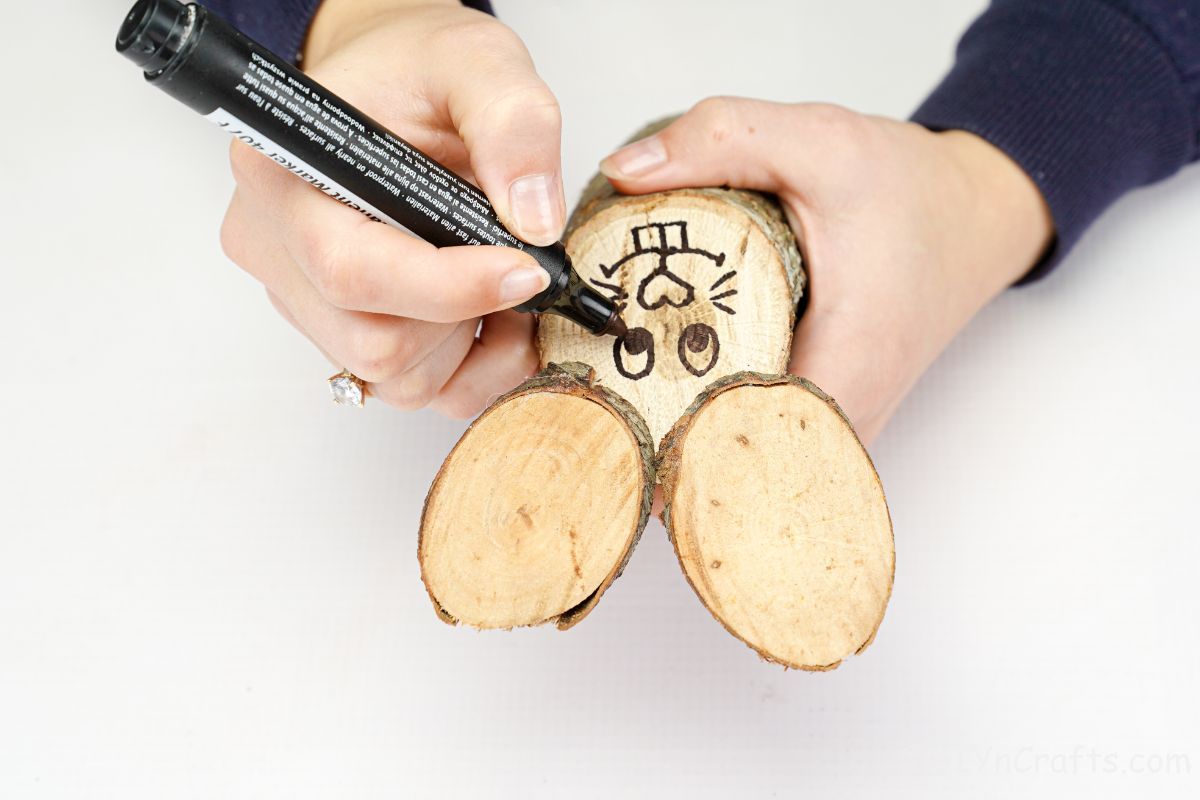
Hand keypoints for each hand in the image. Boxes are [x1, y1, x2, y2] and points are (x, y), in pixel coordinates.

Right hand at [219, 0, 564, 415]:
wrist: (398, 87)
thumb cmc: (417, 70)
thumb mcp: (478, 63)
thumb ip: (513, 124)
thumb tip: (534, 220)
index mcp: (283, 176)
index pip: (353, 272)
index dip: (450, 288)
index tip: (525, 269)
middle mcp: (275, 247)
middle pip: (373, 342)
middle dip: (465, 317)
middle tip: (518, 266)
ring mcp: (300, 299)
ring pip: (393, 377)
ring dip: (468, 345)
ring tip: (499, 278)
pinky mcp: (335, 333)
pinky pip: (405, 389)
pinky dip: (463, 367)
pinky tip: (484, 314)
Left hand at [600, 98, 1052, 443]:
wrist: (974, 214)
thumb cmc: (912, 190)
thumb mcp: (819, 141)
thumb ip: (722, 140)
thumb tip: (623, 175)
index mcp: (851, 359)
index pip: (749, 446)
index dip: (670, 449)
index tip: (608, 429)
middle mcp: (849, 414)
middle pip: (737, 468)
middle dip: (656, 450)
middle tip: (587, 415)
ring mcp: (840, 424)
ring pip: (747, 467)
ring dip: (679, 446)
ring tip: (612, 411)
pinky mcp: (828, 416)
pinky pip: (761, 445)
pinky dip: (710, 432)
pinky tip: (663, 400)